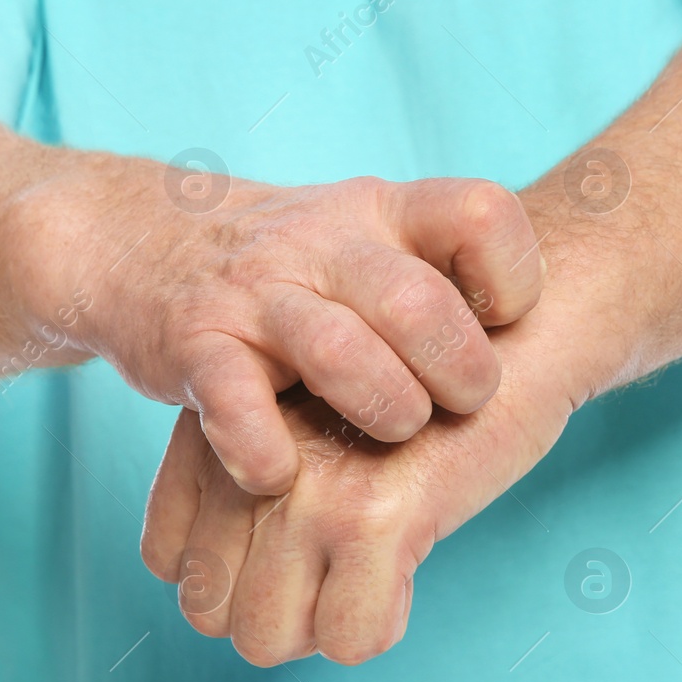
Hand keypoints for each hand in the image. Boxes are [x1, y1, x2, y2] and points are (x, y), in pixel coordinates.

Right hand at [12, 166, 543, 494]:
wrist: (136, 239)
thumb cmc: (288, 264)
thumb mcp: (367, 236)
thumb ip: (442, 273)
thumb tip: (546, 336)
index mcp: (380, 210)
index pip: (480, 213)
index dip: (512, 277)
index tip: (505, 320)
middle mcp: (322, 242)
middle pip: (417, 302)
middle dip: (458, 373)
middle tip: (456, 406)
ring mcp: (255, 292)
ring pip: (338, 352)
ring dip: (383, 409)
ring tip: (389, 435)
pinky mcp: (193, 343)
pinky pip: (235, 401)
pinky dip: (265, 450)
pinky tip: (281, 471)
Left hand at [139, 307, 579, 665]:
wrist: (516, 334)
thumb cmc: (418, 383)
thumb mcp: (309, 412)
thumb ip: (250, 480)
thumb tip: (217, 598)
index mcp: (216, 431)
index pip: (169, 558)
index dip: (234, 581)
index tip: (299, 553)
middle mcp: (244, 460)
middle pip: (212, 613)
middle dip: (280, 617)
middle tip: (345, 574)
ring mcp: (304, 491)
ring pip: (267, 639)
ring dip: (325, 627)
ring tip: (375, 574)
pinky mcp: (373, 516)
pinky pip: (350, 638)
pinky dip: (381, 624)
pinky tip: (409, 572)